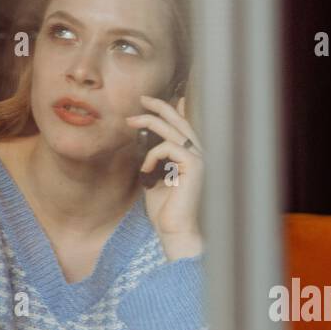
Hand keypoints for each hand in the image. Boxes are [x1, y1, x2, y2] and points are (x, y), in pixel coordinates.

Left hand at [125, 94, 204, 246]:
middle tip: (141, 98)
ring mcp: (200, 159)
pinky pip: (168, 147)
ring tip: (130, 122)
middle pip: (181, 121)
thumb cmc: (165, 210)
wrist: (175, 230)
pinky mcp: (195, 166)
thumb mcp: (155, 178)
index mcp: (192, 158)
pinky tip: (146, 171)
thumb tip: (145, 140)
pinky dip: (152, 155)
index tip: (154, 101)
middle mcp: (200, 155)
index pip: (186, 126)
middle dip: (161, 105)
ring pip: (172, 129)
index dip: (174, 109)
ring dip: (149, 122)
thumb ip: (155, 158)